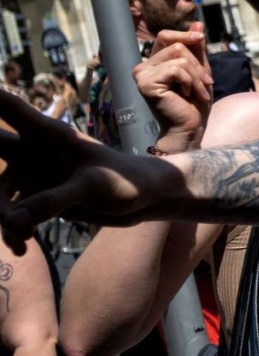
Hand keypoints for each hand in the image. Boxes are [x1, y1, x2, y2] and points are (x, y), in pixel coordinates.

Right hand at [0, 87, 183, 242]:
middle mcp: (34, 151)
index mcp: (48, 135)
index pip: (9, 108)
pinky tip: (21, 247)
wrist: (147, 200)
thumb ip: (53, 201)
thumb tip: (14, 220)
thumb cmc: (128, 181)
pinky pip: (11, 214)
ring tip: (20, 238)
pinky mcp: (39, 198)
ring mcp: (34, 175)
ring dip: (1, 214)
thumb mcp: (93, 189)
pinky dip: (13, 230)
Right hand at [134, 25, 212, 145]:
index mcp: (154, 62)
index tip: (201, 38)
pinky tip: (188, 95)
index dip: (185, 34)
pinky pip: (177, 69)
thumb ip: (197, 48)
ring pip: (179, 57)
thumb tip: (198, 23)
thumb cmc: (194, 102)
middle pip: (177, 46)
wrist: (190, 127)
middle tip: (205, 83)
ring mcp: (141, 74)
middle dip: (197, 65)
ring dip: (196, 76)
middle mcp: (143, 66)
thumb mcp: (200, 70)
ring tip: (198, 92)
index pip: (165, 36)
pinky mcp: (146, 83)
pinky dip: (190, 82)